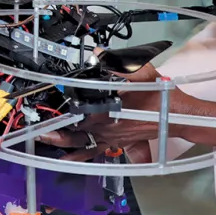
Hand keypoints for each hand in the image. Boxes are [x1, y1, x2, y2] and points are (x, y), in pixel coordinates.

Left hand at [43, 64, 215, 154]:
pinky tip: (69, 160)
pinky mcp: (119, 142)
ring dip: (64, 143)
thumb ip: (119, 64)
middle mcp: (108, 126)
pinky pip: (97, 152)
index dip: (63, 110)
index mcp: (110, 110)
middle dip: (56, 128)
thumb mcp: (142, 73)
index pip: (80, 109)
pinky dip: (82, 156)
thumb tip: (98, 54)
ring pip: (83, 142)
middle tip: (38, 130)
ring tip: (46, 141)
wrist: (177, 115)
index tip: (46, 109)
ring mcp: (113, 137)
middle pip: (76, 128)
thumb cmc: (160, 95)